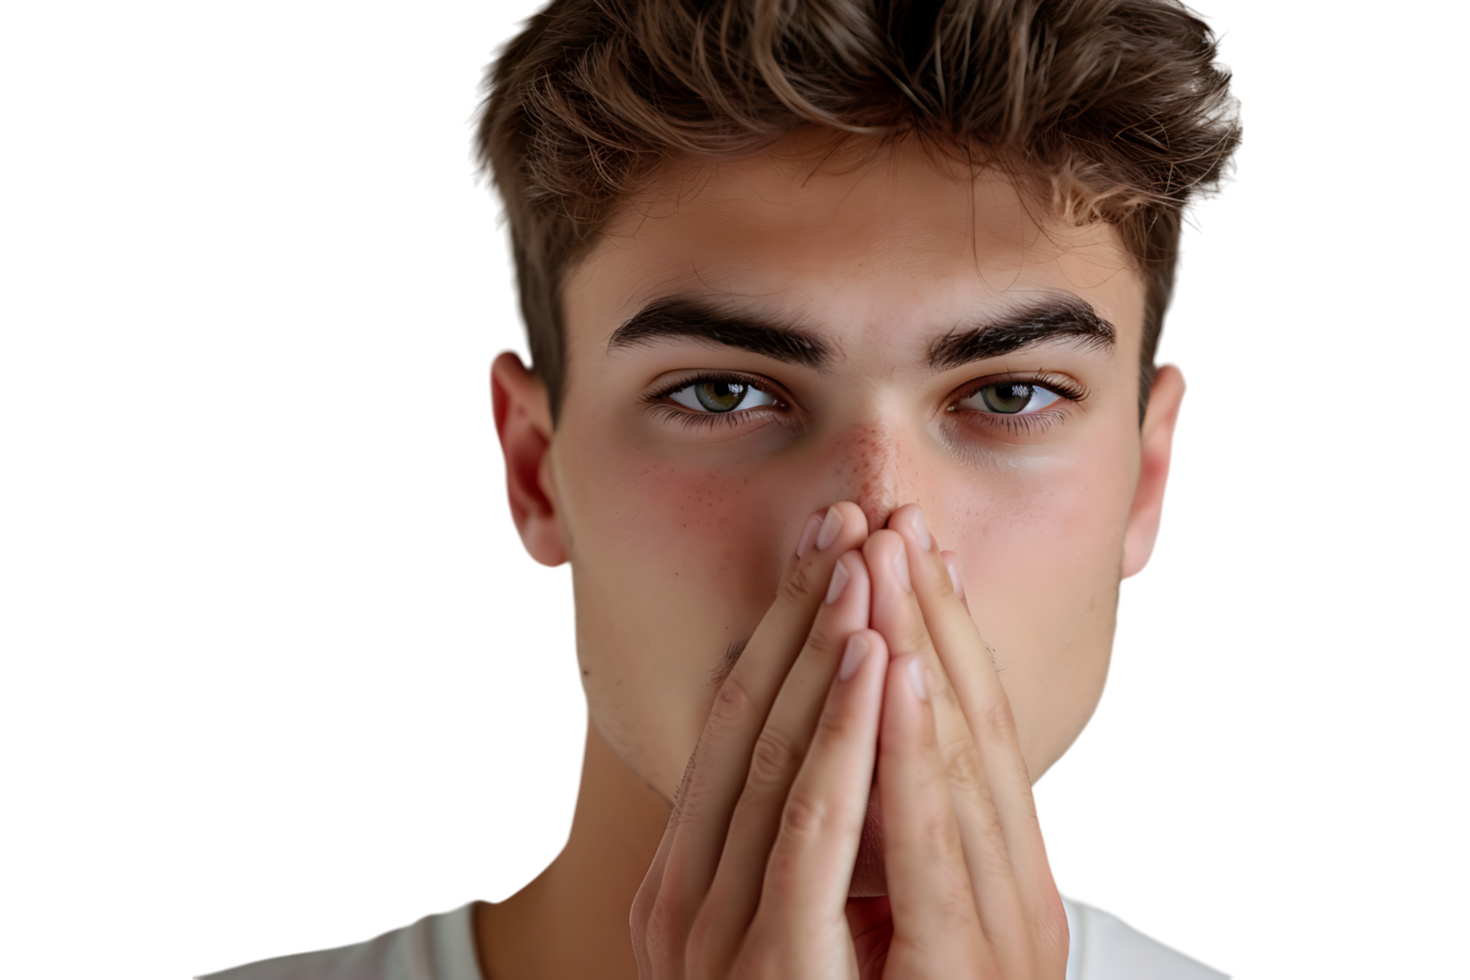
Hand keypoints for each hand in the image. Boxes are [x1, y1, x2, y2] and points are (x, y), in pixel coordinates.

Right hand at [630, 501, 890, 977]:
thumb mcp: (775, 930)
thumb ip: (784, 854)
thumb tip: (825, 749)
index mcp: (680, 886)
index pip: (728, 731)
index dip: (776, 634)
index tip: (822, 553)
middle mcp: (681, 900)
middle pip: (745, 723)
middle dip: (800, 615)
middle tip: (844, 521)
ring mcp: (718, 933)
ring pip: (776, 760)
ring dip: (826, 651)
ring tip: (867, 562)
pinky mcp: (776, 961)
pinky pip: (810, 825)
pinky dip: (845, 736)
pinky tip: (881, 662)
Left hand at [851, 504, 1068, 976]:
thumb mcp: (916, 921)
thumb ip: (908, 842)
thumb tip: (869, 742)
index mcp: (1011, 883)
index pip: (975, 734)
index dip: (946, 639)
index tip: (917, 554)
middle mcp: (1015, 900)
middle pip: (962, 730)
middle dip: (923, 622)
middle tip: (898, 520)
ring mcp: (988, 932)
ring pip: (941, 762)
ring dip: (908, 652)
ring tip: (889, 560)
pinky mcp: (954, 961)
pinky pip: (907, 839)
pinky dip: (900, 746)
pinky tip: (889, 669)